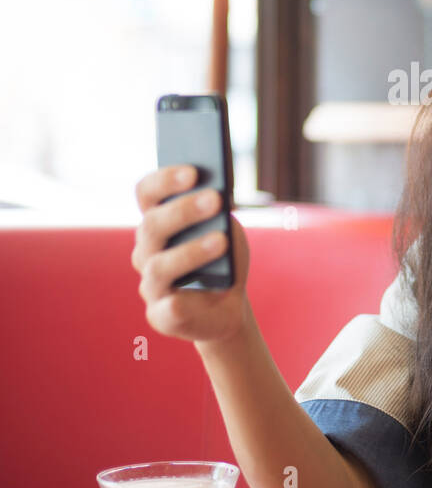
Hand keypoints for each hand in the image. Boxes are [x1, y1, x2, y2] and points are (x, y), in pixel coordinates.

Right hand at [131, 165, 250, 344]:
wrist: (228, 306)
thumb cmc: (224, 261)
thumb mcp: (228, 231)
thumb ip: (220, 215)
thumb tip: (216, 197)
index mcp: (157, 223)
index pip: (146, 193)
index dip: (165, 179)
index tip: (193, 170)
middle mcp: (146, 252)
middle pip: (151, 226)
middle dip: (183, 210)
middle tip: (214, 198)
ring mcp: (151, 285)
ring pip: (159, 266)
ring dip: (191, 251)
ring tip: (220, 240)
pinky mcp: (162, 317)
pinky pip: (169, 307)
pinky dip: (185, 298)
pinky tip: (205, 289)